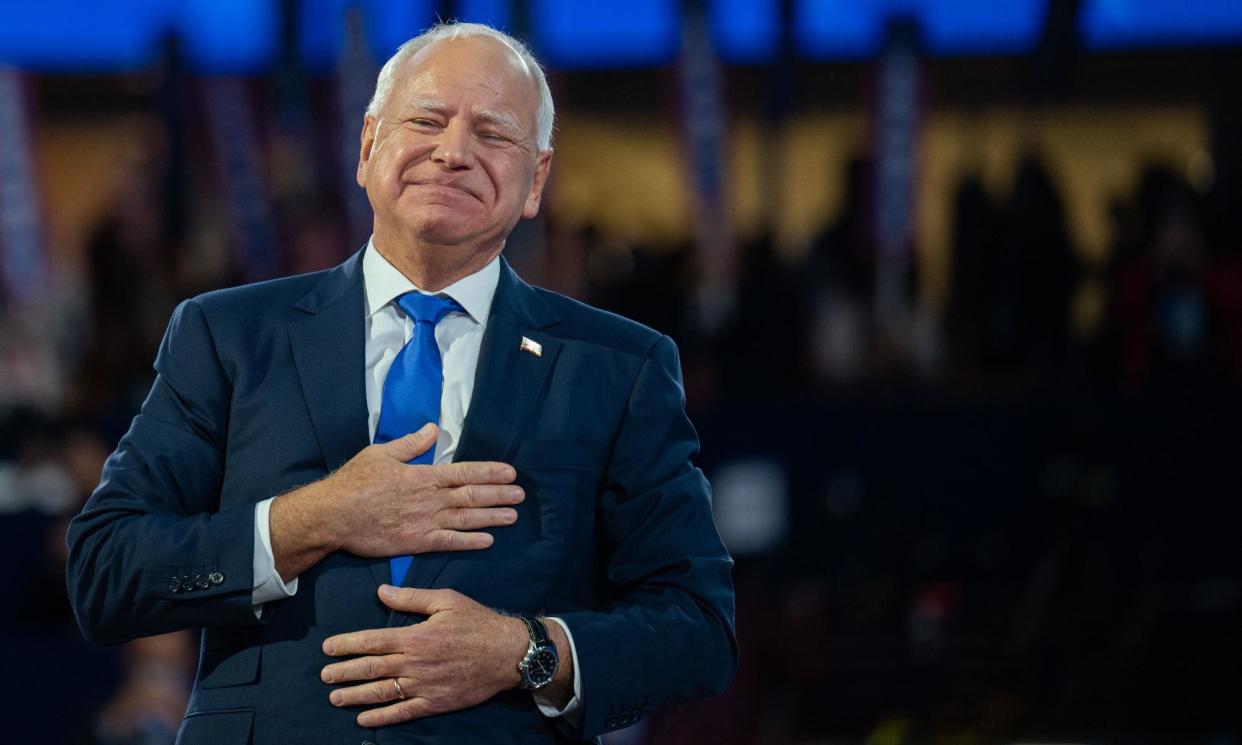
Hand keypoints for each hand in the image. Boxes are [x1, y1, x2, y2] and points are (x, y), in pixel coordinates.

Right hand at [270, 424, 522, 579]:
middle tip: (520, 495)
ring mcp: (424, 522)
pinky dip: (469, 541)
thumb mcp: (380, 453)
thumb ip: (410, 443)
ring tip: (513, 516)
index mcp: (422, 475)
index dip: (489, 472)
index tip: (510, 472)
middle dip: (499, 494)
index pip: (464, 472)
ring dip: (491, 517)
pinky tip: (488, 540)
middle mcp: (429, 499)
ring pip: (465, 519)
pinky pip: (448, 542)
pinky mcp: (415, 543)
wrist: (332, 516)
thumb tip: (433, 429)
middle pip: (471, 496)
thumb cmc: (353, 482)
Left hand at [320, 585, 527, 726]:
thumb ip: (412, 598)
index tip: (328, 647)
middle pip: (371, 668)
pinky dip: (381, 717)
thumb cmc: (478, 623)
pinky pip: (403, 712)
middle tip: (324, 675)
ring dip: (355, 696)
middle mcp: (415, 663)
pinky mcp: (435, 703)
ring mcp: (424, 685)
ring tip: (335, 697)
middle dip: (344, 672)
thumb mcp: (447, 600)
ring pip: (382, 692)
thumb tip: (381, 591)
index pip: (373, 641)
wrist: (507, 653)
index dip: (347, 644)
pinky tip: (363, 719)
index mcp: (416, 636)